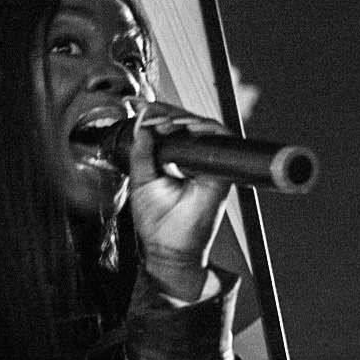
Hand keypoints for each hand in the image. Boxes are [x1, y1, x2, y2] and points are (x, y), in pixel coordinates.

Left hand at [124, 97, 230, 300]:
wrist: (170, 249)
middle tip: (150, 116)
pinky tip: (189, 129)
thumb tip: (141, 126)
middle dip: (168, 113)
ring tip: (165, 124)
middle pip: (187, 123)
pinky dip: (207, 130)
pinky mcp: (220, 173)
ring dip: (183, 119)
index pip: (170, 129)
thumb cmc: (157, 223)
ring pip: (203, 127)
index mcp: (174, 161)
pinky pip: (220, 142)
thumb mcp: (141, 182)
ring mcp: (208, 165)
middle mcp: (193, 160)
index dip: (158, 114)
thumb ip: (142, 154)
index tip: (140, 109)